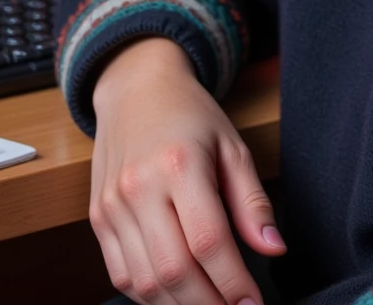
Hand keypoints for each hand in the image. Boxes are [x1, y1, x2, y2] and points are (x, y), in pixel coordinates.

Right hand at [89, 35, 285, 304]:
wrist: (134, 88)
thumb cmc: (190, 115)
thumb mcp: (231, 146)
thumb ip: (252, 202)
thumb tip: (274, 249)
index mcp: (179, 164)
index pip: (208, 241)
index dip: (234, 283)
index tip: (253, 303)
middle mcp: (139, 187)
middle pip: (174, 270)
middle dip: (209, 304)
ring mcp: (112, 206)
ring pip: (145, 282)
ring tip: (210, 303)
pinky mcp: (97, 218)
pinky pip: (121, 275)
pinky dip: (150, 295)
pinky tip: (176, 293)